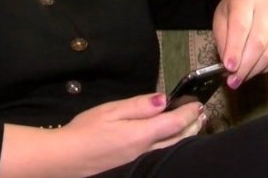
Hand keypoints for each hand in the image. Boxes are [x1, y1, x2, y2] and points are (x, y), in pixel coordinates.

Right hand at [0, 93, 204, 177]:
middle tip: (202, 113)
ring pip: (172, 149)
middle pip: (179, 139)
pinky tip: (171, 140)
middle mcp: (147, 151)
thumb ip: (139, 105)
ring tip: (193, 126)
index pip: (175, 122)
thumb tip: (163, 100)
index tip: (197, 102)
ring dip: (186, 136)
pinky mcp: (134, 167)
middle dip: (193, 125)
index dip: (189, 112)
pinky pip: (162, 155)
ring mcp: (141, 162)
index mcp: (142, 135)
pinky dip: (173, 145)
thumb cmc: (85, 130)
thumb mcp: (111, 110)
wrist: (66, 159)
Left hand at [213, 0, 267, 88]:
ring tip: (240, 79)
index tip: (228, 67)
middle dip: (245, 65)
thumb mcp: (221, 18)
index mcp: (244, 1)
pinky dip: (265, 69)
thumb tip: (228, 65)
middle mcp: (266, 9)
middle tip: (233, 80)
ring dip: (254, 70)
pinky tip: (253, 71)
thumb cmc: (234, 10)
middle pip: (258, 42)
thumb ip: (223, 40)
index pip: (241, 26)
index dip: (235, 48)